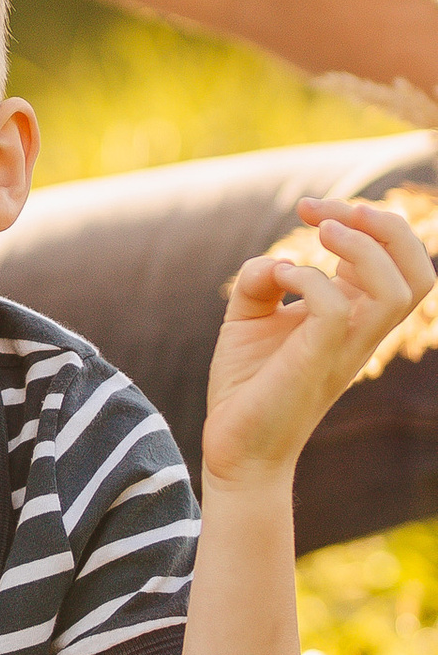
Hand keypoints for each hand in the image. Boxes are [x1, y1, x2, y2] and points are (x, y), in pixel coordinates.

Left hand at [203, 197, 436, 489]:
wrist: (234, 445)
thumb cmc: (249, 382)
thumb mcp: (251, 315)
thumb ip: (264, 278)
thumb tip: (278, 259)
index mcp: (357, 317)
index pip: (401, 262)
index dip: (368, 221)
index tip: (311, 209)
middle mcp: (363, 332)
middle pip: (422, 272)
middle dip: (384, 225)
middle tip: (323, 214)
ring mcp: (345, 349)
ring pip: (399, 290)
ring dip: (362, 247)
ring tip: (319, 233)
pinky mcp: (316, 362)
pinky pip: (336, 309)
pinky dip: (309, 277)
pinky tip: (278, 281)